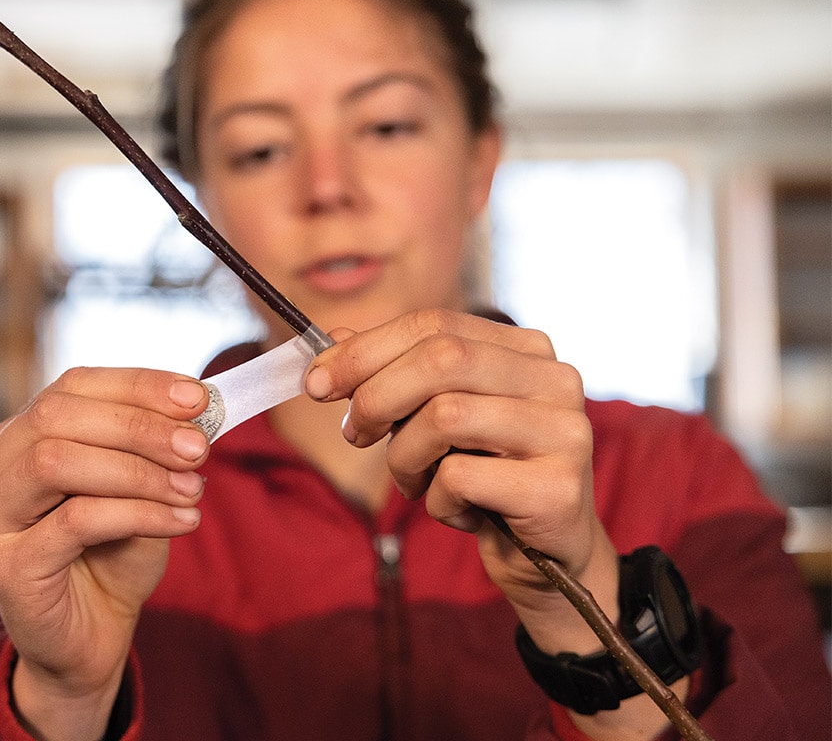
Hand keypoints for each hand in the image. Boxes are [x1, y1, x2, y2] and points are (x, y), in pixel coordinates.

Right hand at [0, 367, 209, 739]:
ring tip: (193, 487)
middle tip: (199, 446)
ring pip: (56, 462)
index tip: (198, 397)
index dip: (137, 385)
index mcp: (16, 439)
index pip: (72, 386)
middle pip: (56, 416)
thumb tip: (197, 404)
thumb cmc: (114, 554)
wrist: (93, 637)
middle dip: (139, 425)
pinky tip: (184, 521)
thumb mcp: (140, 486)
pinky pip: (77, 520)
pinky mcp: (7, 566)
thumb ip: (154, 444)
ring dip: (138, 470)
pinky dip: (140, 513)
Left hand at [304, 310, 616, 644]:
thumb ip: (393, 374)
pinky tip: (460, 512)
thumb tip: (331, 341)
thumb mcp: (435, 417)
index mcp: (526, 350)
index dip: (366, 349)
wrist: (544, 557)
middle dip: (376, 396)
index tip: (317, 380)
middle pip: (440, 359)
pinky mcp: (556, 487)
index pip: (434, 325)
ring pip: (444, 417)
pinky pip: (459, 477)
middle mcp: (555, 379)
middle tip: (353, 433)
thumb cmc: (484, 477)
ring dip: (405, 458)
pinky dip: (437, 501)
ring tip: (415, 483)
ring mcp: (564, 431)